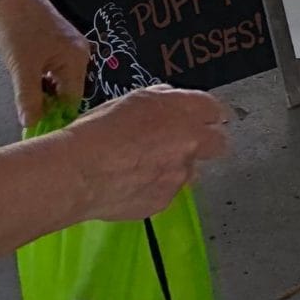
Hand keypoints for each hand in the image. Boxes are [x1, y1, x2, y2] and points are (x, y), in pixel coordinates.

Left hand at [0, 0, 90, 126]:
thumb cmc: (20, 30)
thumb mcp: (22, 68)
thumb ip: (29, 99)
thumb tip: (32, 127)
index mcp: (77, 60)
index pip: (72, 101)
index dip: (56, 119)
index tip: (38, 134)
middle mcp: (80, 54)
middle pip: (67, 92)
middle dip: (49, 107)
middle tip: (28, 120)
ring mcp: (70, 49)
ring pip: (59, 83)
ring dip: (43, 95)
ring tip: (25, 105)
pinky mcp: (58, 45)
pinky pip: (54, 72)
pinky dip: (41, 82)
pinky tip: (28, 86)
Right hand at [64, 86, 231, 221]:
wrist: (80, 171)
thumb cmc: (101, 128)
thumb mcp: (135, 98)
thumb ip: (163, 100)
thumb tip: (171, 103)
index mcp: (185, 111)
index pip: (215, 111)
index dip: (208, 115)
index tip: (203, 119)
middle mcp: (190, 143)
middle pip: (218, 143)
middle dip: (207, 143)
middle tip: (184, 144)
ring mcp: (179, 175)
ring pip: (191, 170)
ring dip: (177, 167)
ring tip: (144, 166)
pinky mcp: (165, 201)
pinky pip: (168, 192)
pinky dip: (156, 187)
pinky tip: (132, 183)